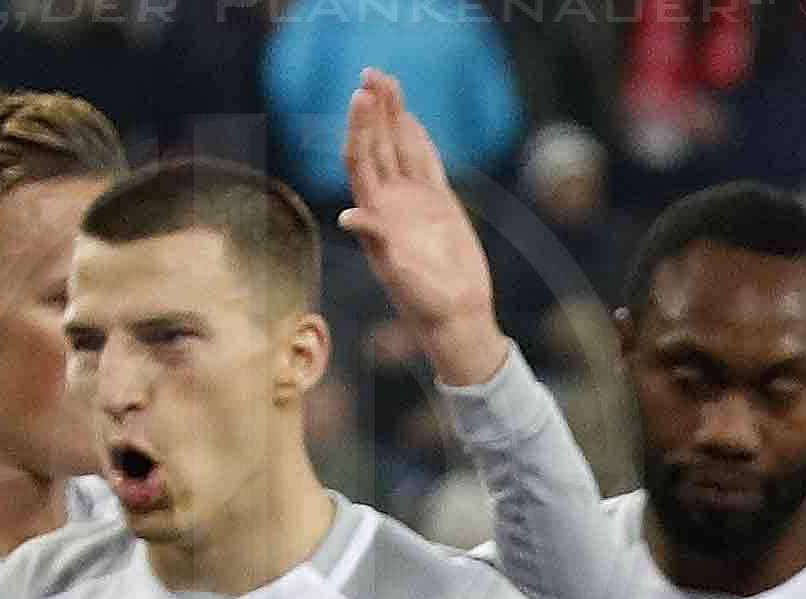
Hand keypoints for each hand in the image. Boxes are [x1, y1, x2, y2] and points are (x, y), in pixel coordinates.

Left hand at [335, 73, 512, 390]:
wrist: (456, 316)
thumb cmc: (424, 302)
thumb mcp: (398, 273)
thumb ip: (378, 241)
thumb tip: (350, 215)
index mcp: (375, 214)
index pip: (361, 160)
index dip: (360, 128)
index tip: (361, 98)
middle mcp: (390, 202)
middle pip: (377, 145)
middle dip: (374, 110)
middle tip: (372, 74)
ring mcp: (414, 202)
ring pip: (401, 148)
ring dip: (394, 115)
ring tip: (389, 80)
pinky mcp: (439, 205)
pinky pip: (426, 164)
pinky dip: (419, 139)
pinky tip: (410, 116)